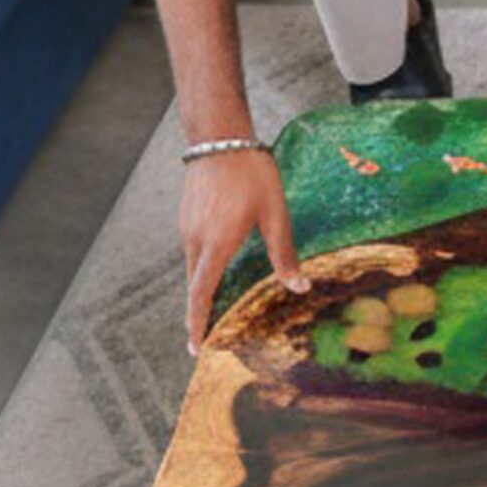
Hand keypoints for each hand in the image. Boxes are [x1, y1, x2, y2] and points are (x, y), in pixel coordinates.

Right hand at [181, 150, 306, 355]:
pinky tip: (215, 271)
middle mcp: (195, 240)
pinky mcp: (187, 217)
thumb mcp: (275, 214)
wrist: (220, 138)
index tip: (196, 347)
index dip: (198, 323)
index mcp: (216, 244)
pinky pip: (193, 251)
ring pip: (193, 268)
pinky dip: (201, 269)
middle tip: (206, 338)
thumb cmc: (251, 173)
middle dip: (199, 314)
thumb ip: (284, 253)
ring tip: (212, 311)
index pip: (202, 294)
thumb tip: (299, 286)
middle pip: (195, 286)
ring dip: (201, 291)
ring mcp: (187, 228)